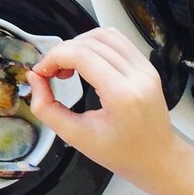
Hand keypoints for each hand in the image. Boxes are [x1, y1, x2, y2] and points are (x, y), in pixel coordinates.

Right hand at [27, 27, 177, 186]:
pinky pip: (117, 40)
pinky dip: (95, 44)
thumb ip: (47, 108)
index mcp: (122, 95)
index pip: (81, 55)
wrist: (159, 159)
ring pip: (103, 34)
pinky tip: (86, 62)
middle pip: (90, 42)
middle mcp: (138, 76)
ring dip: (78, 44)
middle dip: (62, 52)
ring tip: (68, 67)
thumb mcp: (76, 137)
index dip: (53, 58)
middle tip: (51, 73)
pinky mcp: (147, 66)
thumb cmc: (121, 154)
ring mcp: (145, 69)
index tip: (41, 73)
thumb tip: (35, 78)